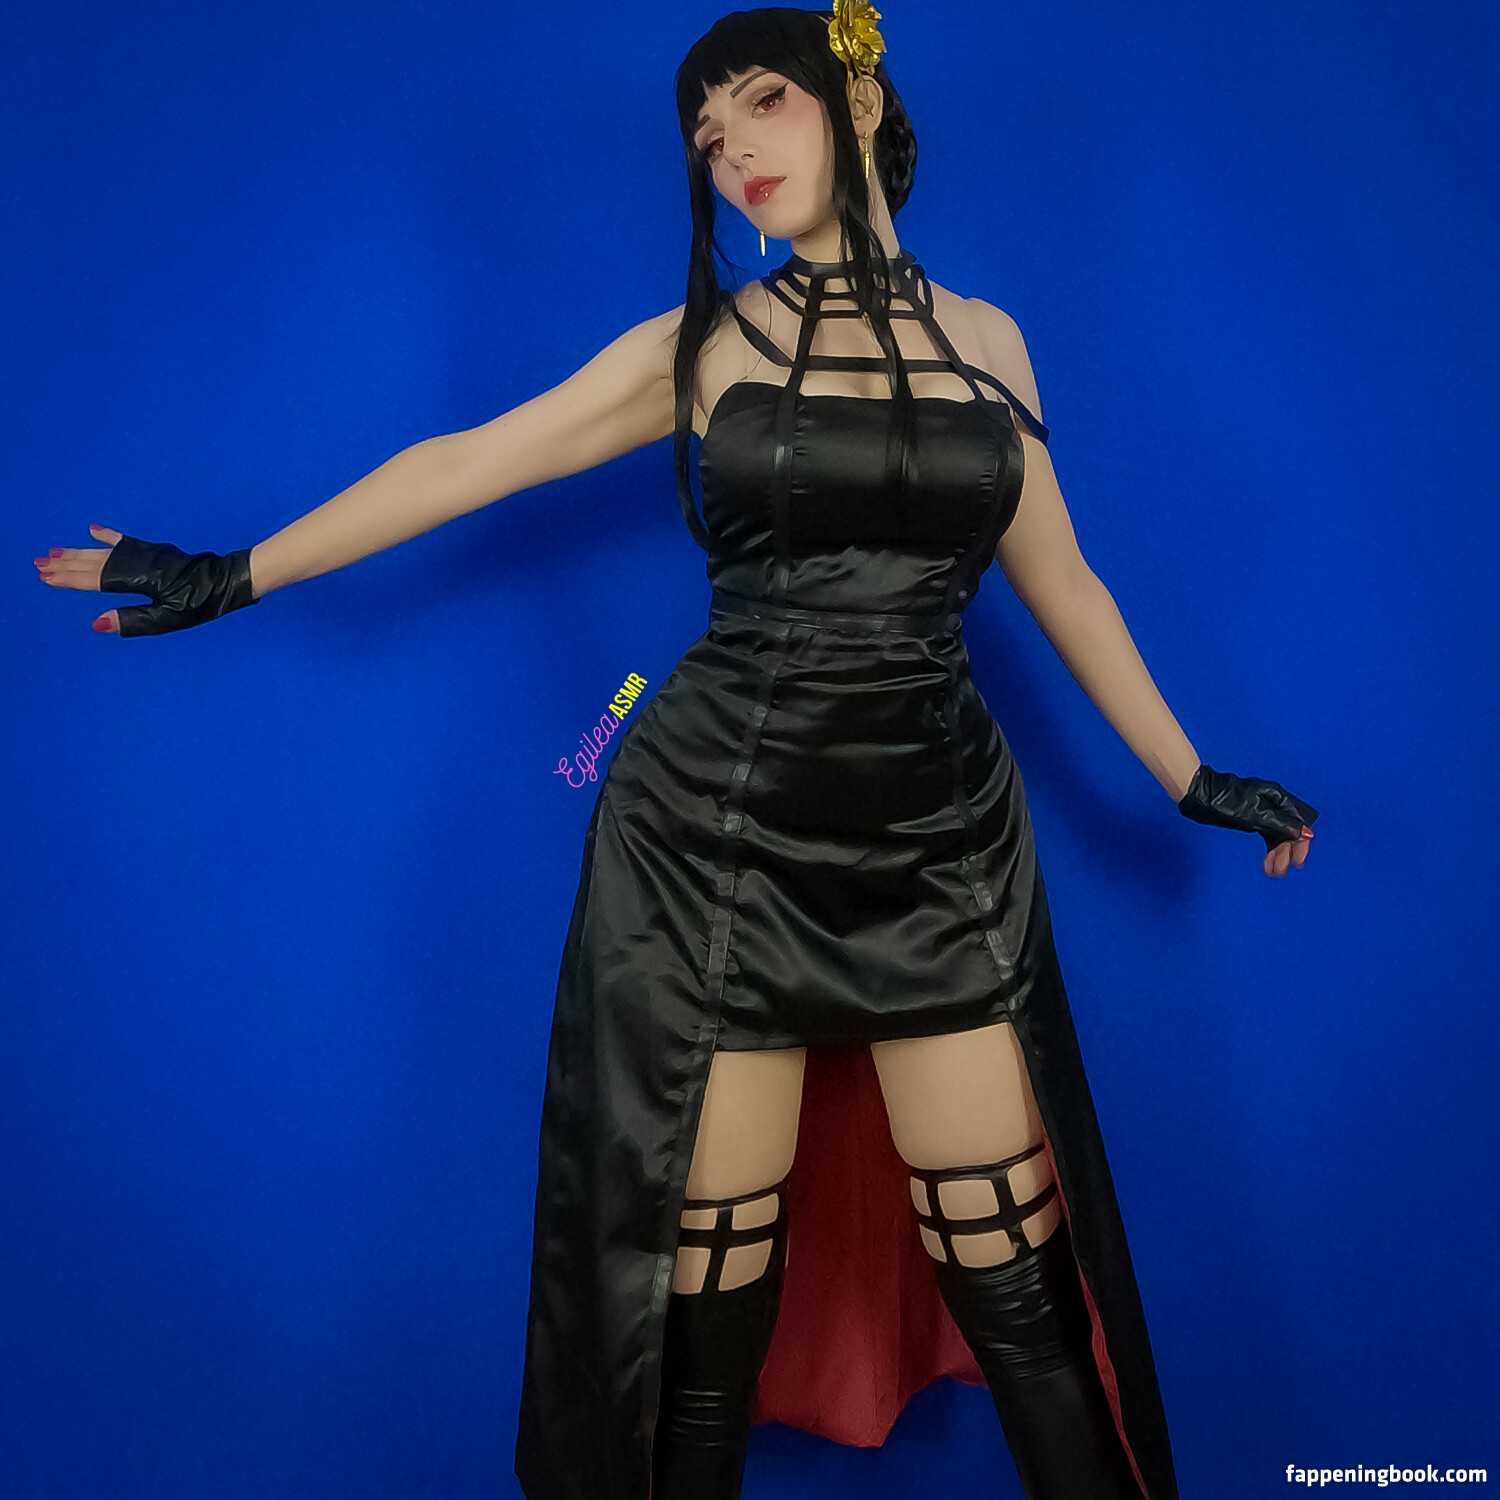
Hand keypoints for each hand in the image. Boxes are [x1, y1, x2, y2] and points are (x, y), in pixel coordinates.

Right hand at [34, 524, 258, 635]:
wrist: (228, 579)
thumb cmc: (202, 603)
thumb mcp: (168, 619)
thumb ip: (131, 621)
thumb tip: (96, 624)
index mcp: (138, 580)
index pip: (94, 580)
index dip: (68, 580)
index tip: (44, 577)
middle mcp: (138, 563)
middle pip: (94, 563)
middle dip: (65, 564)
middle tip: (38, 564)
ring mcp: (146, 554)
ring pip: (104, 552)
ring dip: (78, 552)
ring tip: (54, 552)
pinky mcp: (156, 552)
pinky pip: (126, 541)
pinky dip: (108, 536)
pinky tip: (92, 530)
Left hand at [1176, 763, 1318, 879]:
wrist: (1197, 794)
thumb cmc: (1223, 800)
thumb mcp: (1255, 815)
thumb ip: (1280, 825)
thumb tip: (1307, 833)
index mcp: (1277, 798)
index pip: (1299, 823)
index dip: (1300, 843)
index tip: (1297, 861)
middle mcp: (1273, 804)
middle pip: (1288, 831)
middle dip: (1286, 852)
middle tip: (1280, 871)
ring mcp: (1262, 811)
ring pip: (1277, 836)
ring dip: (1277, 854)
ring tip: (1273, 872)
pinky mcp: (1252, 818)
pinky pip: (1267, 836)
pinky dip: (1268, 850)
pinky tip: (1267, 863)